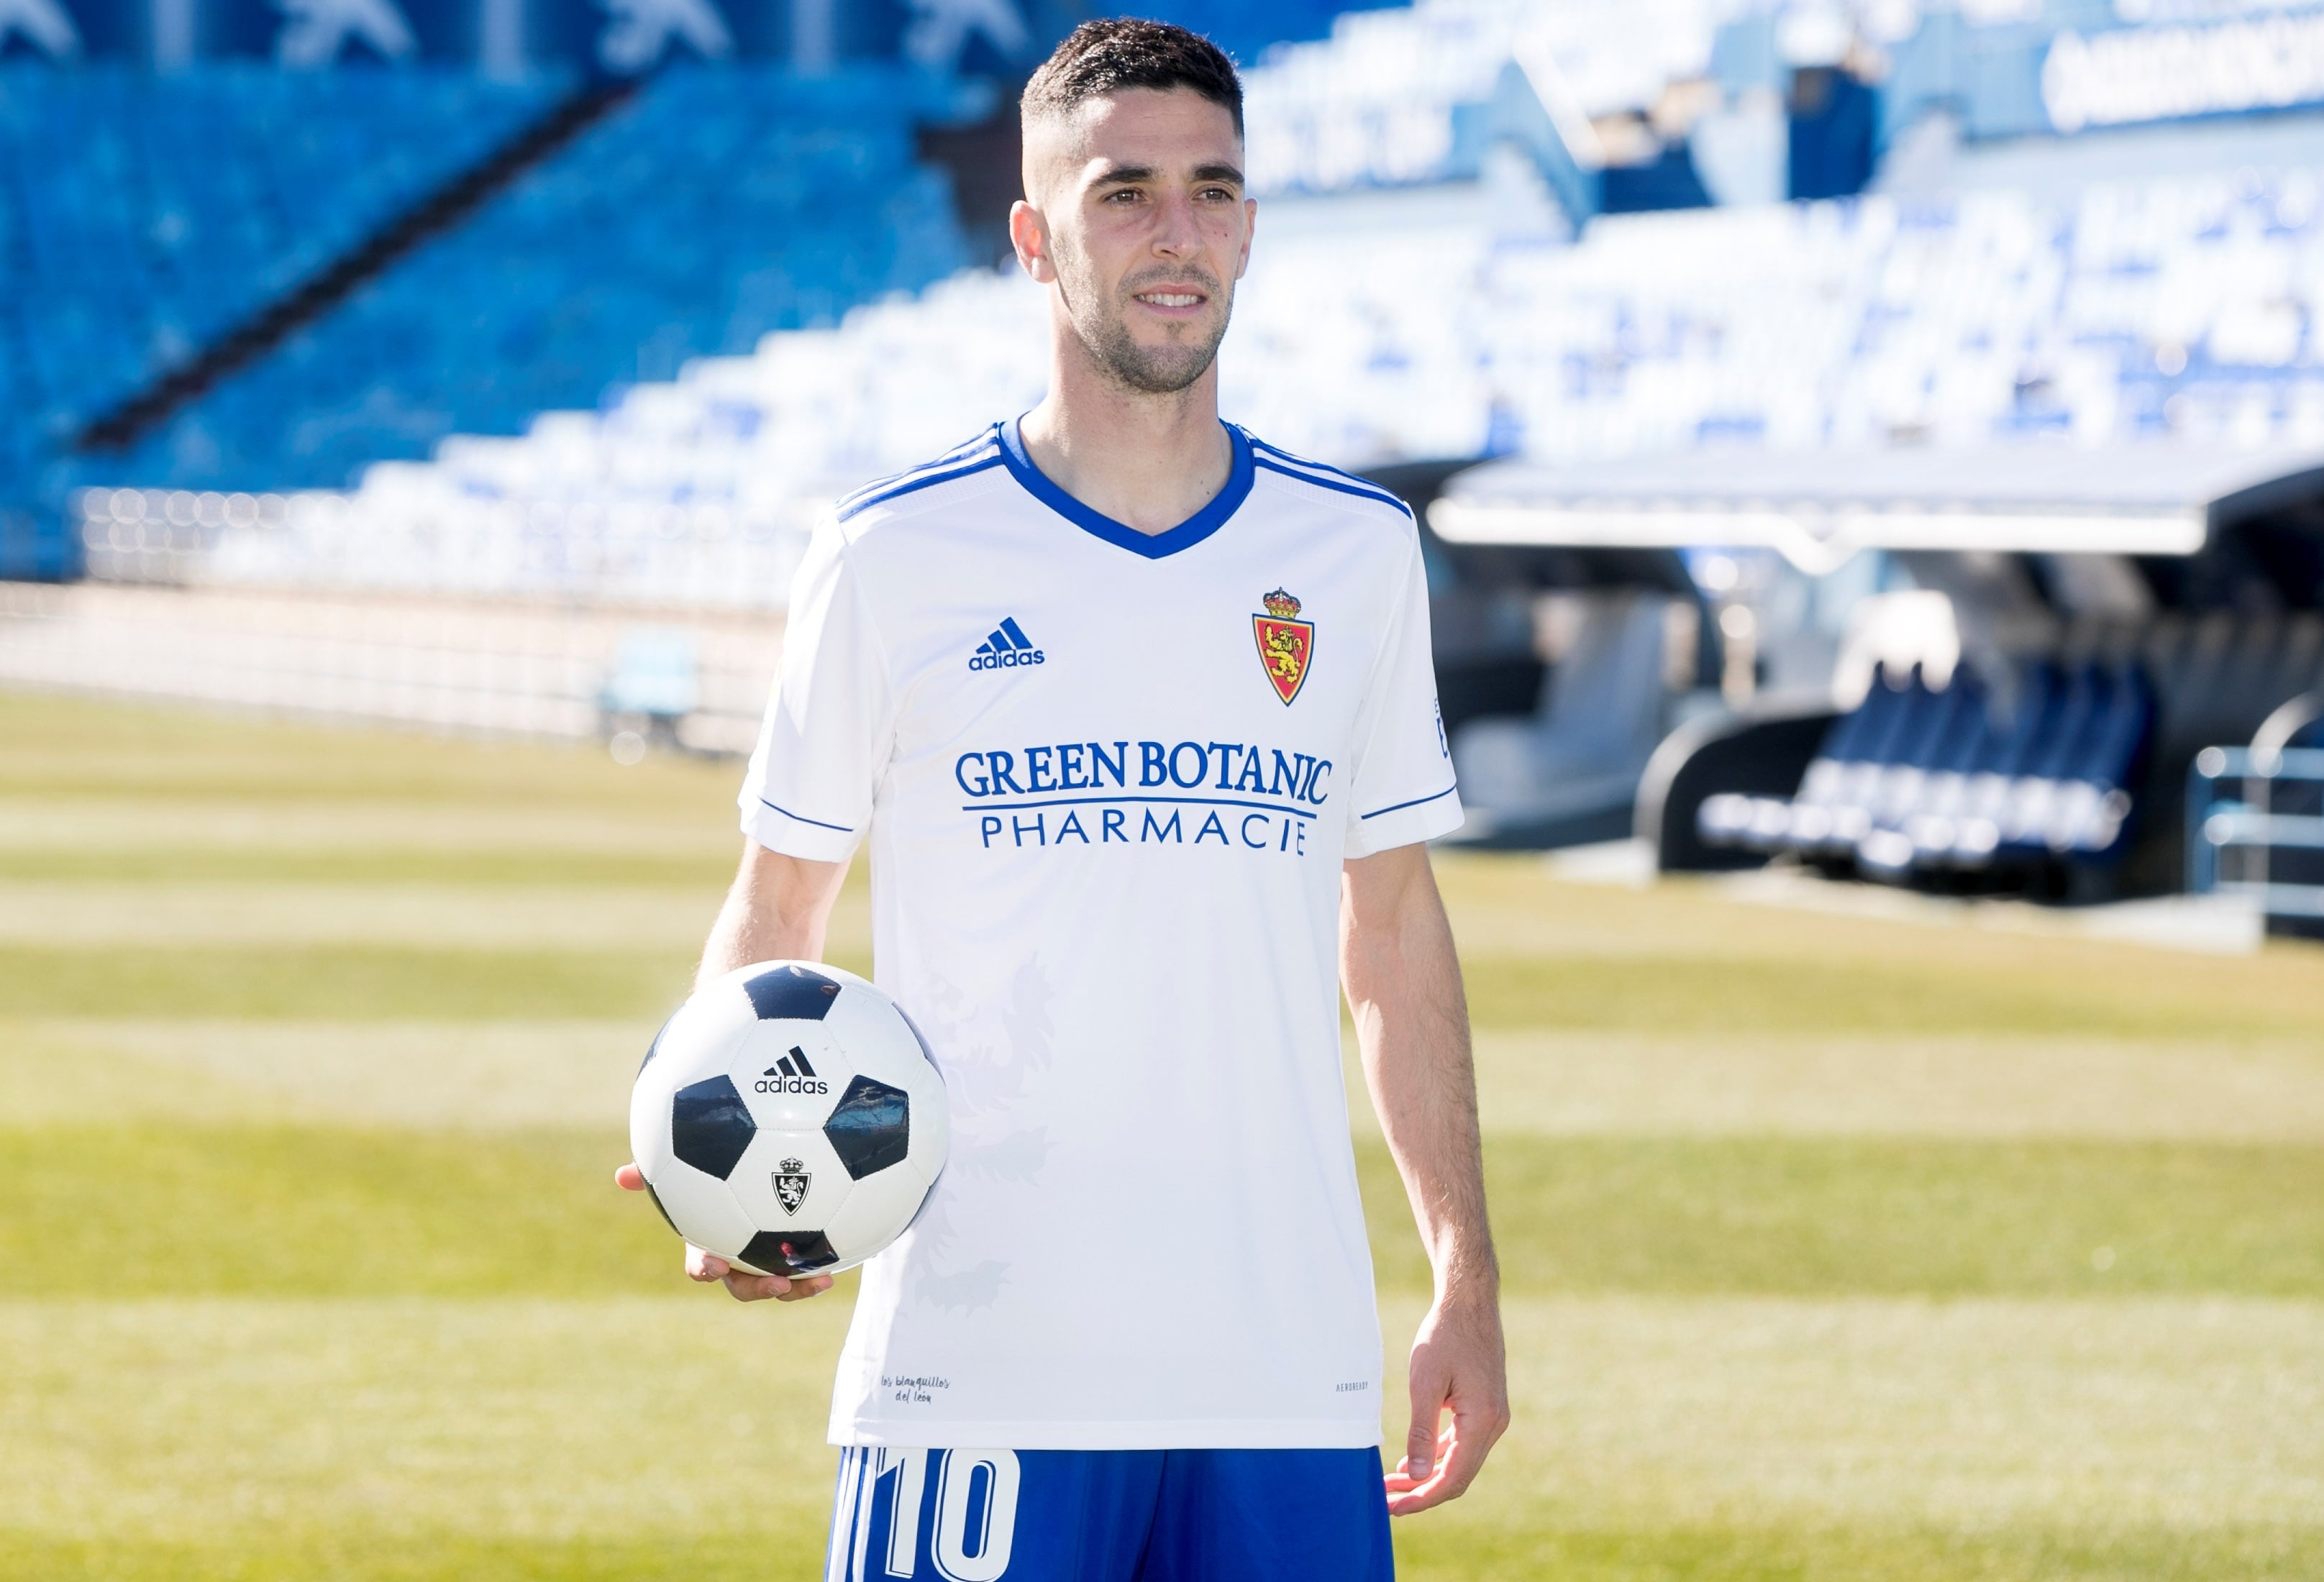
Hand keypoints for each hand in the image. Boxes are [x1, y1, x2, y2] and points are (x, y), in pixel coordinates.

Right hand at [613, 1163, 835, 1302]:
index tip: (715, 1265)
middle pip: (744, 1285)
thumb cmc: (718, 1174)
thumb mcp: (692, 1168)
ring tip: (818, 1281)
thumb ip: (661, 1172)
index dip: (706, 1268)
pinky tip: (839, 1264)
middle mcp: (740, 1259)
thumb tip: (621, 1175)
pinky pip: (807, 1269)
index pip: (702, 1264)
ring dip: (798, 1287)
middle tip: (777, 1283)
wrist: (765, 1181)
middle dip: (758, 1288)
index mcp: (712, 1244)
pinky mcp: (798, 1257)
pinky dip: (820, 1268)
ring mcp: (769, 1261)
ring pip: (780, 1284)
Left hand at [1384, 1286, 1507, 1514]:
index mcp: (1482, 1421)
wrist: (1469, 1302)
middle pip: (1458, 1476)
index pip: (1453, 1478)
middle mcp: (1494, 1424)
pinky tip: (1414, 1464)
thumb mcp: (1425, 1382)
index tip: (1393, 1507)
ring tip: (1393, 1486)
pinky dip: (1438, 1456)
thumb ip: (1422, 1432)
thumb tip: (1417, 1477)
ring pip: (1459, 1462)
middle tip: (1387, 1502)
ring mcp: (1492, 1417)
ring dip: (1428, 1476)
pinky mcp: (1485, 1408)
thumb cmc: (1445, 1335)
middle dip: (1422, 1492)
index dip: (1422, 1498)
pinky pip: (1462, 1444)